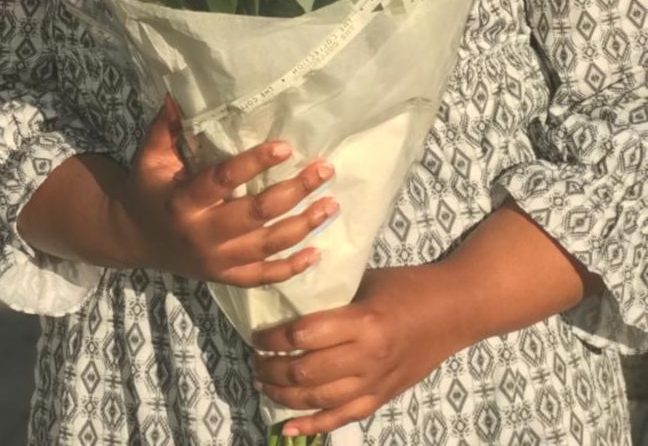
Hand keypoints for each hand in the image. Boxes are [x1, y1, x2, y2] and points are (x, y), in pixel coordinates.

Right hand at [118, 97, 338, 286]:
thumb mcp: (150, 156)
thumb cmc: (148, 188)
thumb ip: (167, 127)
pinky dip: (291, 269)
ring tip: (331, 204)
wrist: (134, 238)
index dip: (254, 163)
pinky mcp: (225, 277)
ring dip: (303, 225)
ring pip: (267, 245)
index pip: (223, 180)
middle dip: (294, 191)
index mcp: (183, 201)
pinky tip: (317, 253)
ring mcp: (216, 260)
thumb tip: (179, 92)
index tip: (286, 147)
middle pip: (256, 214)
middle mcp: (202, 233)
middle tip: (324, 170)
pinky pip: (262, 276)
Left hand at [251, 264, 459, 437]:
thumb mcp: (366, 281)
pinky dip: (311, 426)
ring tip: (263, 382)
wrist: (453, 310)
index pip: (304, 334)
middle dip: (272, 368)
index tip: (257, 334)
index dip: (273, 338)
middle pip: (306, 370)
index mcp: (363, 321)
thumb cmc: (407, 286)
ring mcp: (375, 382)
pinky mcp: (382, 398)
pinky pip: (341, 418)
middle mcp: (368, 357)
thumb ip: (332, 295)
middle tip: (254, 359)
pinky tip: (287, 428)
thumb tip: (289, 300)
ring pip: (319, 399)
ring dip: (284, 394)